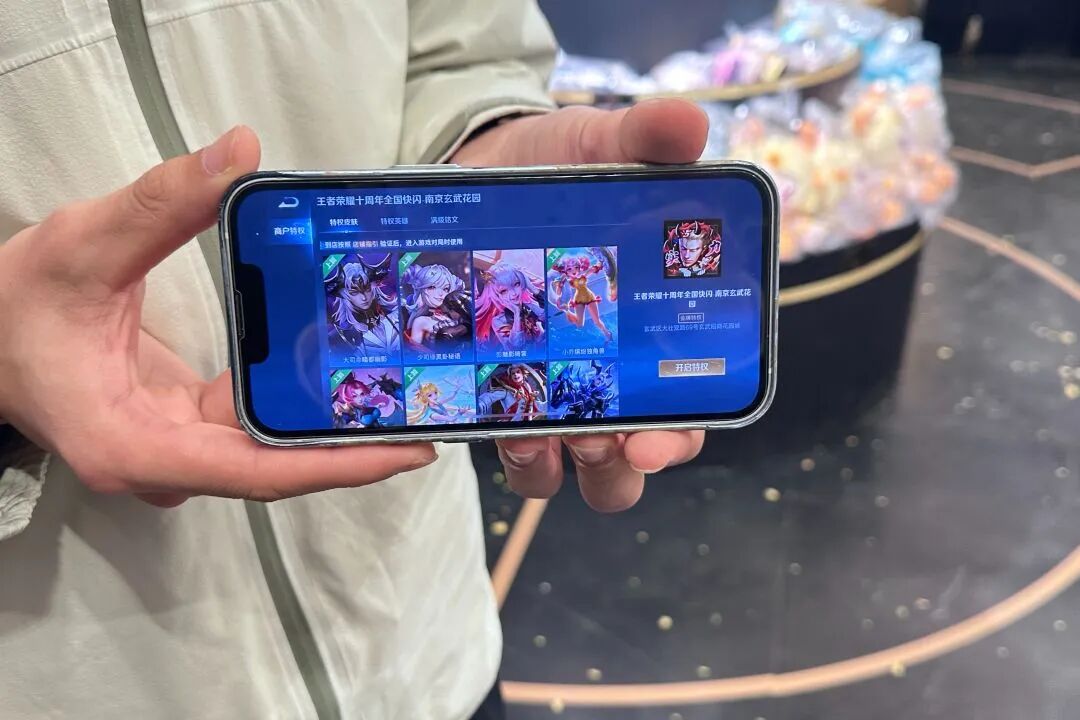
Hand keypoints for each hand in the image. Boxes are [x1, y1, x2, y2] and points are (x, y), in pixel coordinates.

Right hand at [0, 127, 435, 507]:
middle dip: (357, 447)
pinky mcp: (188, 428)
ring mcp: (178, 450)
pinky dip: (303, 404)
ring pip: (273, 451)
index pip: (253, 469)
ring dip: (338, 427)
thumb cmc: (15, 307)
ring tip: (413, 395)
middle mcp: (164, 462)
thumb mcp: (82, 246)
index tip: (404, 451)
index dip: (334, 464)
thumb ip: (160, 203)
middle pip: (278, 466)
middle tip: (436, 413)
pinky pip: (258, 426)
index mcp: (133, 444)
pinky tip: (351, 375)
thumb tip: (237, 153)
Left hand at [453, 100, 708, 511]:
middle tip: (589, 434)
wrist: (479, 166)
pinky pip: (493, 441)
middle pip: (620, 465)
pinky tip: (473, 411)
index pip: (684, 416)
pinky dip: (488, 440)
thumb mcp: (599, 143)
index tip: (650, 444)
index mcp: (652, 341)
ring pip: (555, 470)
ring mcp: (544, 390)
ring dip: (544, 464)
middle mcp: (604, 380)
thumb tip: (688, 123)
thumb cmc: (558, 165)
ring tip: (527, 429)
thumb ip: (644, 138)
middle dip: (609, 465)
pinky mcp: (489, 387)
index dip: (675, 441)